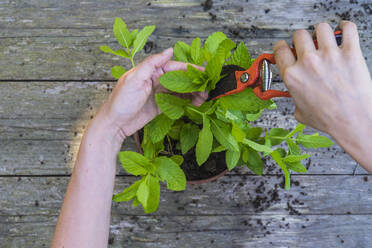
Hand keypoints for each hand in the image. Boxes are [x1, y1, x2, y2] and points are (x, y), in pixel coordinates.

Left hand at [94, 48, 206, 140]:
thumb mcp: (134, 79)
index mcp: (150, 71)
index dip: (190, 69)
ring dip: (193, 93)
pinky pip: (177, 101)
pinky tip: (195, 104)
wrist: (114, 125)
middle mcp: (156, 80)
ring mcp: (159, 93)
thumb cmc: (121, 102)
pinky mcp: (161, 106)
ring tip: (203, 99)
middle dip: (194, 83)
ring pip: (180, 90)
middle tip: (207, 90)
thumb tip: (168, 50)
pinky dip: (187, 102)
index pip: (174, 67)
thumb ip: (152, 63)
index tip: (204, 73)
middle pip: (180, 79)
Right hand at [273, 21, 371, 168]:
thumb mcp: (300, 112)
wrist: (353, 121)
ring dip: (321, 33)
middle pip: (299, 35)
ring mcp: (329, 55)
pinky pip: (348, 28)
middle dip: (302, 39)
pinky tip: (343, 31)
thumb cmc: (329, 119)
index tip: (286, 48)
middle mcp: (308, 62)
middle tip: (307, 46)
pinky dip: (345, 27)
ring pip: (320, 28)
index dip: (282, 47)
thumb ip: (294, 98)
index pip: (280, 49)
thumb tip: (296, 95)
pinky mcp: (349, 52)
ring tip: (325, 39)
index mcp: (292, 76)